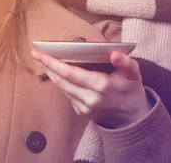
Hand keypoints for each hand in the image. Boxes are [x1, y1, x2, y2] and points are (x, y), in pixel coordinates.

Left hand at [31, 50, 151, 128]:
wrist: (133, 117)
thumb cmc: (131, 90)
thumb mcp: (133, 73)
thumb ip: (125, 62)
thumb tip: (114, 53)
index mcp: (101, 86)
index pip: (70, 73)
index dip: (53, 63)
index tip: (40, 53)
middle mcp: (90, 98)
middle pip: (61, 81)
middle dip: (47, 66)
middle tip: (36, 53)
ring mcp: (84, 108)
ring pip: (62, 88)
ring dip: (52, 74)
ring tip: (45, 61)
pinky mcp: (82, 112)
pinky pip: (67, 94)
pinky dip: (61, 83)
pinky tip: (59, 73)